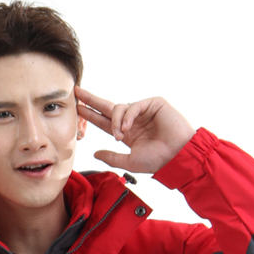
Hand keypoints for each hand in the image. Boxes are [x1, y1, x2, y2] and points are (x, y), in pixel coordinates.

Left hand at [76, 87, 194, 173]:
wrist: (177, 156)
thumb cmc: (157, 160)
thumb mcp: (129, 161)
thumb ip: (112, 157)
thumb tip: (95, 154)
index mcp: (126, 132)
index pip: (104, 121)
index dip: (90, 115)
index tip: (77, 108)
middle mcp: (132, 120)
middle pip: (107, 107)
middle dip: (92, 100)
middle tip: (77, 92)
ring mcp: (143, 111)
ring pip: (119, 108)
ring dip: (115, 122)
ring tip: (119, 136)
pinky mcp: (153, 103)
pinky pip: (133, 106)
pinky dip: (127, 117)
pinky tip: (126, 129)